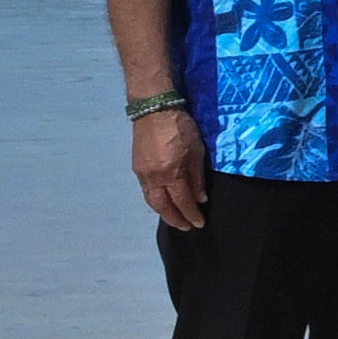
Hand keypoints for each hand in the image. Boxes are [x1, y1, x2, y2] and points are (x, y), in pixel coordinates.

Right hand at [127, 109, 207, 236]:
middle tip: (186, 227)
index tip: (198, 224)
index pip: (182, 201)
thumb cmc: (180, 128)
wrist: (153, 111)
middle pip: (162, 206)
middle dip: (175, 219)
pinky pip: (146, 191)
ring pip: (151, 200)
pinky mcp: (137, 168)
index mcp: (170, 173)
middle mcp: (153, 178)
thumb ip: (197, 177)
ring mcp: (142, 174)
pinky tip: (162, 203)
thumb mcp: (197, 151)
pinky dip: (155, 201)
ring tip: (175, 219)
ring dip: (163, 212)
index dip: (190, 214)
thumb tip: (200, 198)